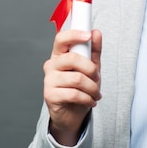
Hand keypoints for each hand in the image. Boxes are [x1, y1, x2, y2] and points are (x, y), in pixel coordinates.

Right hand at [43, 29, 101, 145]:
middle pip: (72, 58)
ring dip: (92, 88)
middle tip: (97, 78)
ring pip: (76, 79)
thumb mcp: (90, 68)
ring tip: (96, 93)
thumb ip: (93, 51)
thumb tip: (96, 32)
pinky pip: (74, 94)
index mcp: (59, 55)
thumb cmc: (80, 89)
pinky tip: (90, 101)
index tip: (88, 35)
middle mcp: (51, 65)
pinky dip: (87, 99)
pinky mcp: (50, 95)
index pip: (61, 39)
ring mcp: (48, 80)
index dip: (74, 35)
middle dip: (91, 69)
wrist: (72, 115)